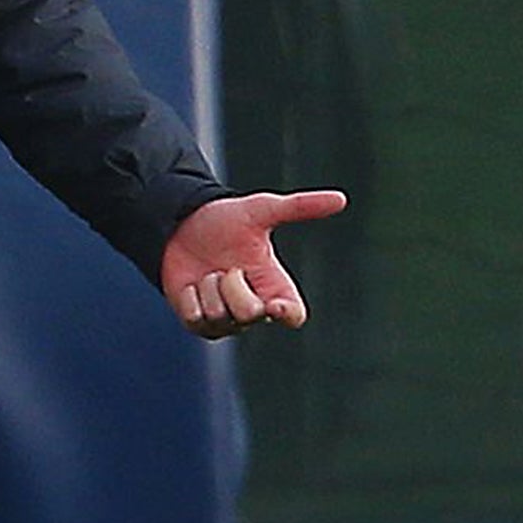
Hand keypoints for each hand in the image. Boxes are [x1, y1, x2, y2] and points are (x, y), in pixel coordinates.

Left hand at [161, 189, 346, 338]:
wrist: (181, 223)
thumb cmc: (225, 220)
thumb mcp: (261, 210)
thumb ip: (299, 207)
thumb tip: (341, 199)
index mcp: (276, 286)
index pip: (293, 315)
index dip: (286, 314)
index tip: (274, 305)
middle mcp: (255, 308)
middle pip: (250, 314)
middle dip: (231, 284)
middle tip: (227, 266)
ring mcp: (227, 319)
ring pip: (219, 315)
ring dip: (208, 286)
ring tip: (209, 271)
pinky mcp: (199, 323)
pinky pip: (195, 319)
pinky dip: (189, 297)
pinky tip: (191, 284)